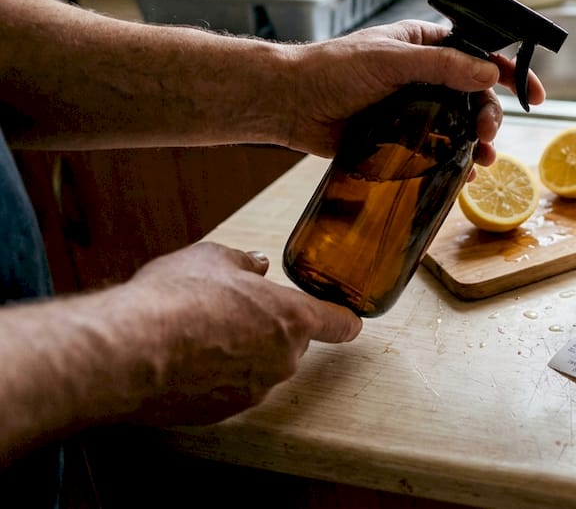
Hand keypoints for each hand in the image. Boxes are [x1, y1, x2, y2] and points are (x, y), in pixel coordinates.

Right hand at [107, 242, 360, 426]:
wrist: (128, 351)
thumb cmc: (175, 298)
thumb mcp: (212, 258)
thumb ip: (243, 263)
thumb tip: (255, 266)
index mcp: (292, 319)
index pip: (336, 323)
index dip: (343, 320)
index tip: (350, 322)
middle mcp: (281, 360)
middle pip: (286, 343)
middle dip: (263, 329)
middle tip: (226, 311)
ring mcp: (251, 392)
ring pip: (253, 368)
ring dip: (234, 354)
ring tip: (192, 333)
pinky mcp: (219, 414)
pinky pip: (223, 390)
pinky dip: (208, 378)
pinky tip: (179, 360)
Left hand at [279, 20, 546, 164]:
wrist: (287, 103)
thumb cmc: (332, 69)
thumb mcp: (391, 59)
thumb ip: (442, 65)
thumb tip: (489, 73)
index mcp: (426, 46)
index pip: (480, 54)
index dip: (511, 72)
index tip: (533, 95)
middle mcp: (425, 76)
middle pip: (477, 95)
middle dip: (492, 115)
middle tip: (488, 134)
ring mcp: (414, 108)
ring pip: (460, 125)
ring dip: (478, 143)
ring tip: (482, 159)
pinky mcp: (399, 138)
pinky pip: (437, 151)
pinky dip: (454, 163)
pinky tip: (462, 176)